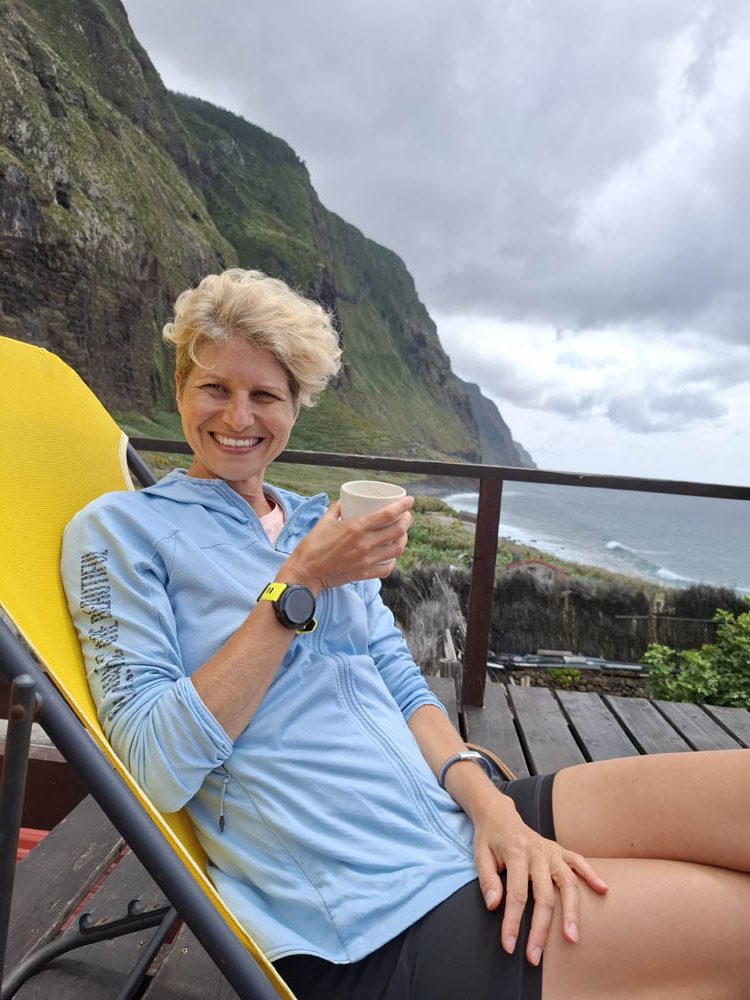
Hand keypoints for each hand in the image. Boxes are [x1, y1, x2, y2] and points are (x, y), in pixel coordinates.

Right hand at [280, 496, 413, 592]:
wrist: (305, 572)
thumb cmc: (312, 546)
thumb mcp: (324, 521)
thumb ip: (337, 509)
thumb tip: (346, 502)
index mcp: (356, 527)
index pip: (388, 514)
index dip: (403, 506)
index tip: (409, 500)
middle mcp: (365, 543)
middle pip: (399, 530)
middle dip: (407, 521)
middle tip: (405, 517)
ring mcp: (367, 560)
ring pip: (398, 549)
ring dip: (403, 539)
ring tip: (400, 534)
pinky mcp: (365, 574)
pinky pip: (388, 567)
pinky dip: (393, 560)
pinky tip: (390, 555)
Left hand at [472, 795, 607, 965]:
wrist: (499, 813)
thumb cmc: (489, 837)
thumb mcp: (479, 854)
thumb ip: (487, 879)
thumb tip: (494, 905)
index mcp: (516, 852)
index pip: (516, 894)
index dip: (513, 922)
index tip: (509, 945)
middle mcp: (537, 852)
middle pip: (544, 895)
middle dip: (540, 929)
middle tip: (535, 956)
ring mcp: (551, 851)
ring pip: (567, 883)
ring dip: (571, 911)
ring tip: (572, 937)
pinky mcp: (560, 850)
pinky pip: (579, 862)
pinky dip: (591, 874)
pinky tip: (603, 890)